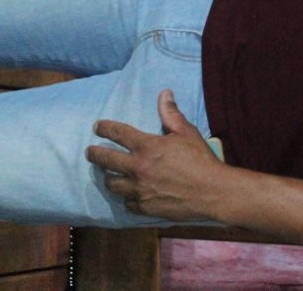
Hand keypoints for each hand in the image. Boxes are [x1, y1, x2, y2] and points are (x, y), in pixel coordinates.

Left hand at [86, 90, 223, 219]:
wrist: (212, 192)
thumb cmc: (201, 159)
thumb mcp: (187, 132)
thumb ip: (171, 114)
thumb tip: (164, 93)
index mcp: (147, 147)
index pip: (118, 133)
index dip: (105, 128)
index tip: (97, 127)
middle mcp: (137, 168)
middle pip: (106, 160)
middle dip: (94, 154)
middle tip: (90, 152)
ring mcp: (139, 190)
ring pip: (112, 184)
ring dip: (108, 177)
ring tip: (108, 175)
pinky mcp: (144, 208)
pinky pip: (127, 203)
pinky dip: (126, 197)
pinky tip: (129, 195)